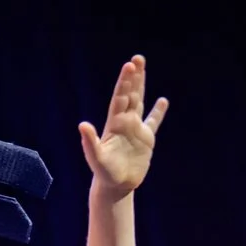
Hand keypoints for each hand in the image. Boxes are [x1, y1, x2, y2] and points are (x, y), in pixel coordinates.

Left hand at [79, 55, 166, 196]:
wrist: (115, 186)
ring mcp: (135, 129)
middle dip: (134, 77)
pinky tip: (162, 101)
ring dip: (141, 85)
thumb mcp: (96, 158)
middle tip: (137, 59)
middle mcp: (125, 122)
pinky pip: (153, 122)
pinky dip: (158, 112)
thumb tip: (82, 124)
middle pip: (130, 94)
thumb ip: (90, 141)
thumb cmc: (104, 173)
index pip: (120, 98)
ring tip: (142, 68)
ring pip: (139, 102)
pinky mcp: (146, 139)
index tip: (129, 66)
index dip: (125, 82)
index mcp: (114, 123)